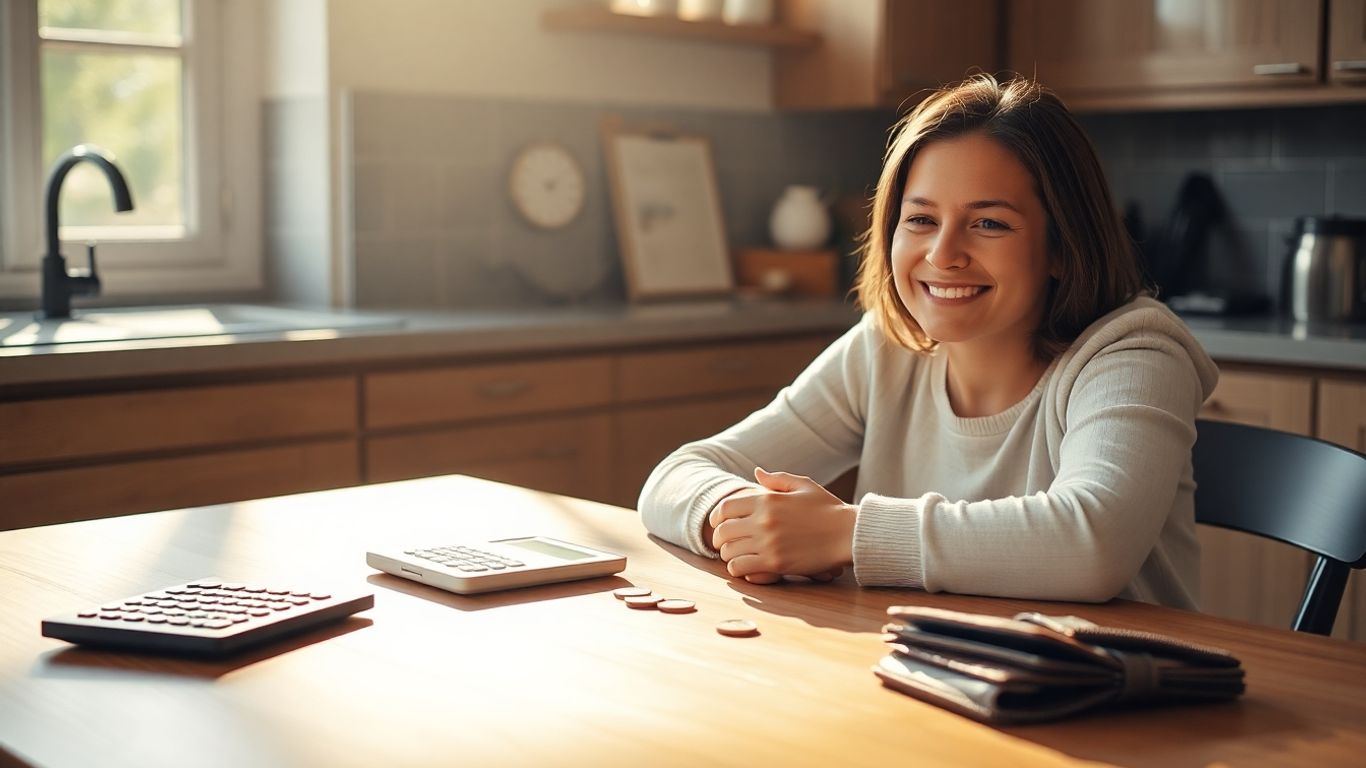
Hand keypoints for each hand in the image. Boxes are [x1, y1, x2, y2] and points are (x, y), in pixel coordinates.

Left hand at [709, 468, 855, 580]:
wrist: (848, 533)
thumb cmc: (828, 509)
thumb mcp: (804, 485)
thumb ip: (777, 479)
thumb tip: (756, 473)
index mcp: (766, 499)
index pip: (724, 508)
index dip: (716, 518)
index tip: (718, 524)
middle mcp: (763, 521)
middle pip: (723, 532)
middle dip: (720, 539)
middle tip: (724, 544)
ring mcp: (768, 543)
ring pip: (729, 553)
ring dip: (729, 555)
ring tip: (736, 556)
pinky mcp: (776, 564)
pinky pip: (742, 568)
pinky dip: (739, 569)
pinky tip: (746, 567)